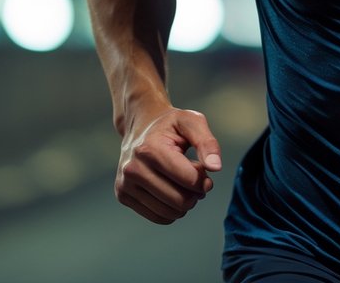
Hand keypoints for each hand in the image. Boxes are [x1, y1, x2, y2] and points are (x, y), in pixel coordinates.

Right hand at [115, 107, 222, 223]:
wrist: (139, 127)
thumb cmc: (169, 125)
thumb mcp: (192, 122)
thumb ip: (207, 143)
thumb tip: (215, 167)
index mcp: (150, 149)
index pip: (189, 179)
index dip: (204, 180)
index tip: (205, 171)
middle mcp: (133, 169)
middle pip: (180, 200)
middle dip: (196, 193)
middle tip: (196, 180)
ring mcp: (125, 184)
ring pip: (170, 213)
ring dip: (185, 203)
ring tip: (183, 184)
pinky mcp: (123, 196)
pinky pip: (158, 217)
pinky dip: (172, 210)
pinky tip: (172, 192)